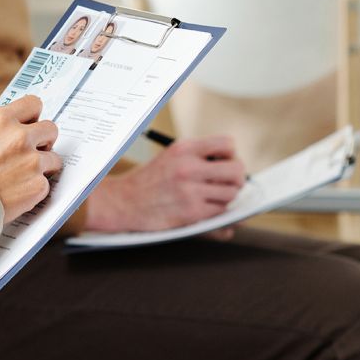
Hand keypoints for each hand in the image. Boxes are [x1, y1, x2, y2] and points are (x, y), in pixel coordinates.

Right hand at [0, 95, 62, 222]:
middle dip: (44, 140)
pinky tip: (18, 193)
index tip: (32, 124)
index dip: (33, 115)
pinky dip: (35, 189)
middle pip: (50, 128)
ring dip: (43, 166)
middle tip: (34, 150)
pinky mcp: (38, 184)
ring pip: (54, 158)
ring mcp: (32, 161)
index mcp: (1, 120)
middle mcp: (20, 137)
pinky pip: (46, 183)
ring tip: (24, 177)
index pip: (33, 104)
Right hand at [85, 136, 245, 231]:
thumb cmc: (149, 181)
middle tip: (228, 185)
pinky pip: (221, 214)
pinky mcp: (191, 212)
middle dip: (237, 179)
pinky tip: (206, 212)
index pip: (227, 144)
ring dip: (226, 199)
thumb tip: (235, 170)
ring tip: (212, 199)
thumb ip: (199, 158)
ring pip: (231, 193)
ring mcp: (190, 190)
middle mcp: (188, 166)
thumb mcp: (171, 157)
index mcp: (184, 148)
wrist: (123, 202)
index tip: (224, 164)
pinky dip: (218, 215)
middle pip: (236, 169)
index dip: (231, 155)